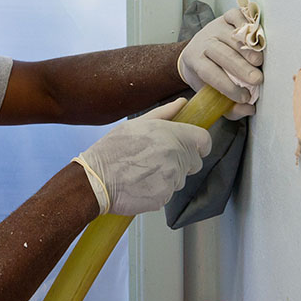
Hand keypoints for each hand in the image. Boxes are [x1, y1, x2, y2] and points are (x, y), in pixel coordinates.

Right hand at [74, 99, 211, 215]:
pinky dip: (158, 191)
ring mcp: (171, 179)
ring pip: (180, 179)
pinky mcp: (165, 197)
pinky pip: (168, 193)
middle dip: (181, 162)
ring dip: (168, 177)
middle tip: (156, 160)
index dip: (200, 145)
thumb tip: (182, 103)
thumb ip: (164, 113)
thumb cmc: (112, 150)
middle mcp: (176, 156)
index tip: (194, 148)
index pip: (204, 141)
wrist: (96, 179)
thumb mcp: (136, 124)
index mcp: (172, 135)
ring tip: (143, 172)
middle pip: (194, 163)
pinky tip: (140, 184)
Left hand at [178, 8, 263, 118]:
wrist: (198, 50)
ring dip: (247, 50)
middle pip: (222, 53)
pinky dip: (248, 25)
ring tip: (259, 63)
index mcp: (194, 60)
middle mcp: (203, 41)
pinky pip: (237, 17)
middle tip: (257, 80)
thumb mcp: (210, 92)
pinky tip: (257, 39)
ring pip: (232, 37)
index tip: (244, 97)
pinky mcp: (226, 17)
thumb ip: (228, 105)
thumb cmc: (207, 75)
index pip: (209, 73)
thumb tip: (248, 109)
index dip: (227, 86)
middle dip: (240, 68)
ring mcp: (215, 27)